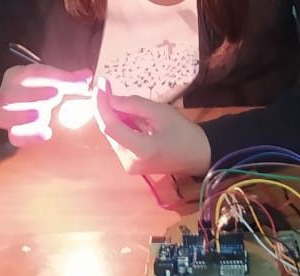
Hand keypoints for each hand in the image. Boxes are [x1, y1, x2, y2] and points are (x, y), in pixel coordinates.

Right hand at [0, 65, 92, 146]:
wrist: (40, 106)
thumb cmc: (47, 89)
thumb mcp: (60, 83)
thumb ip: (72, 80)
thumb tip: (87, 76)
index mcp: (16, 76)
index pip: (29, 74)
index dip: (49, 77)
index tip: (66, 83)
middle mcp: (6, 95)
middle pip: (8, 94)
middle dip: (31, 95)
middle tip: (55, 95)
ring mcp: (6, 115)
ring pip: (0, 117)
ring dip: (19, 116)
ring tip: (40, 115)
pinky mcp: (14, 133)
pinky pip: (14, 137)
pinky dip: (28, 137)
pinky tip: (46, 133)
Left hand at [93, 77, 210, 175]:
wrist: (198, 155)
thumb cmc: (184, 133)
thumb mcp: (161, 112)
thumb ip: (134, 105)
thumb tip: (110, 98)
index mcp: (141, 150)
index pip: (111, 127)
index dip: (102, 105)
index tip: (100, 86)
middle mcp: (130, 162)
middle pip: (109, 131)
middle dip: (106, 108)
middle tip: (105, 86)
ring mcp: (129, 166)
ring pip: (113, 135)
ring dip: (113, 116)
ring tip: (119, 100)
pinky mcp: (131, 165)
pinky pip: (120, 141)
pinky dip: (120, 126)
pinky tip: (127, 115)